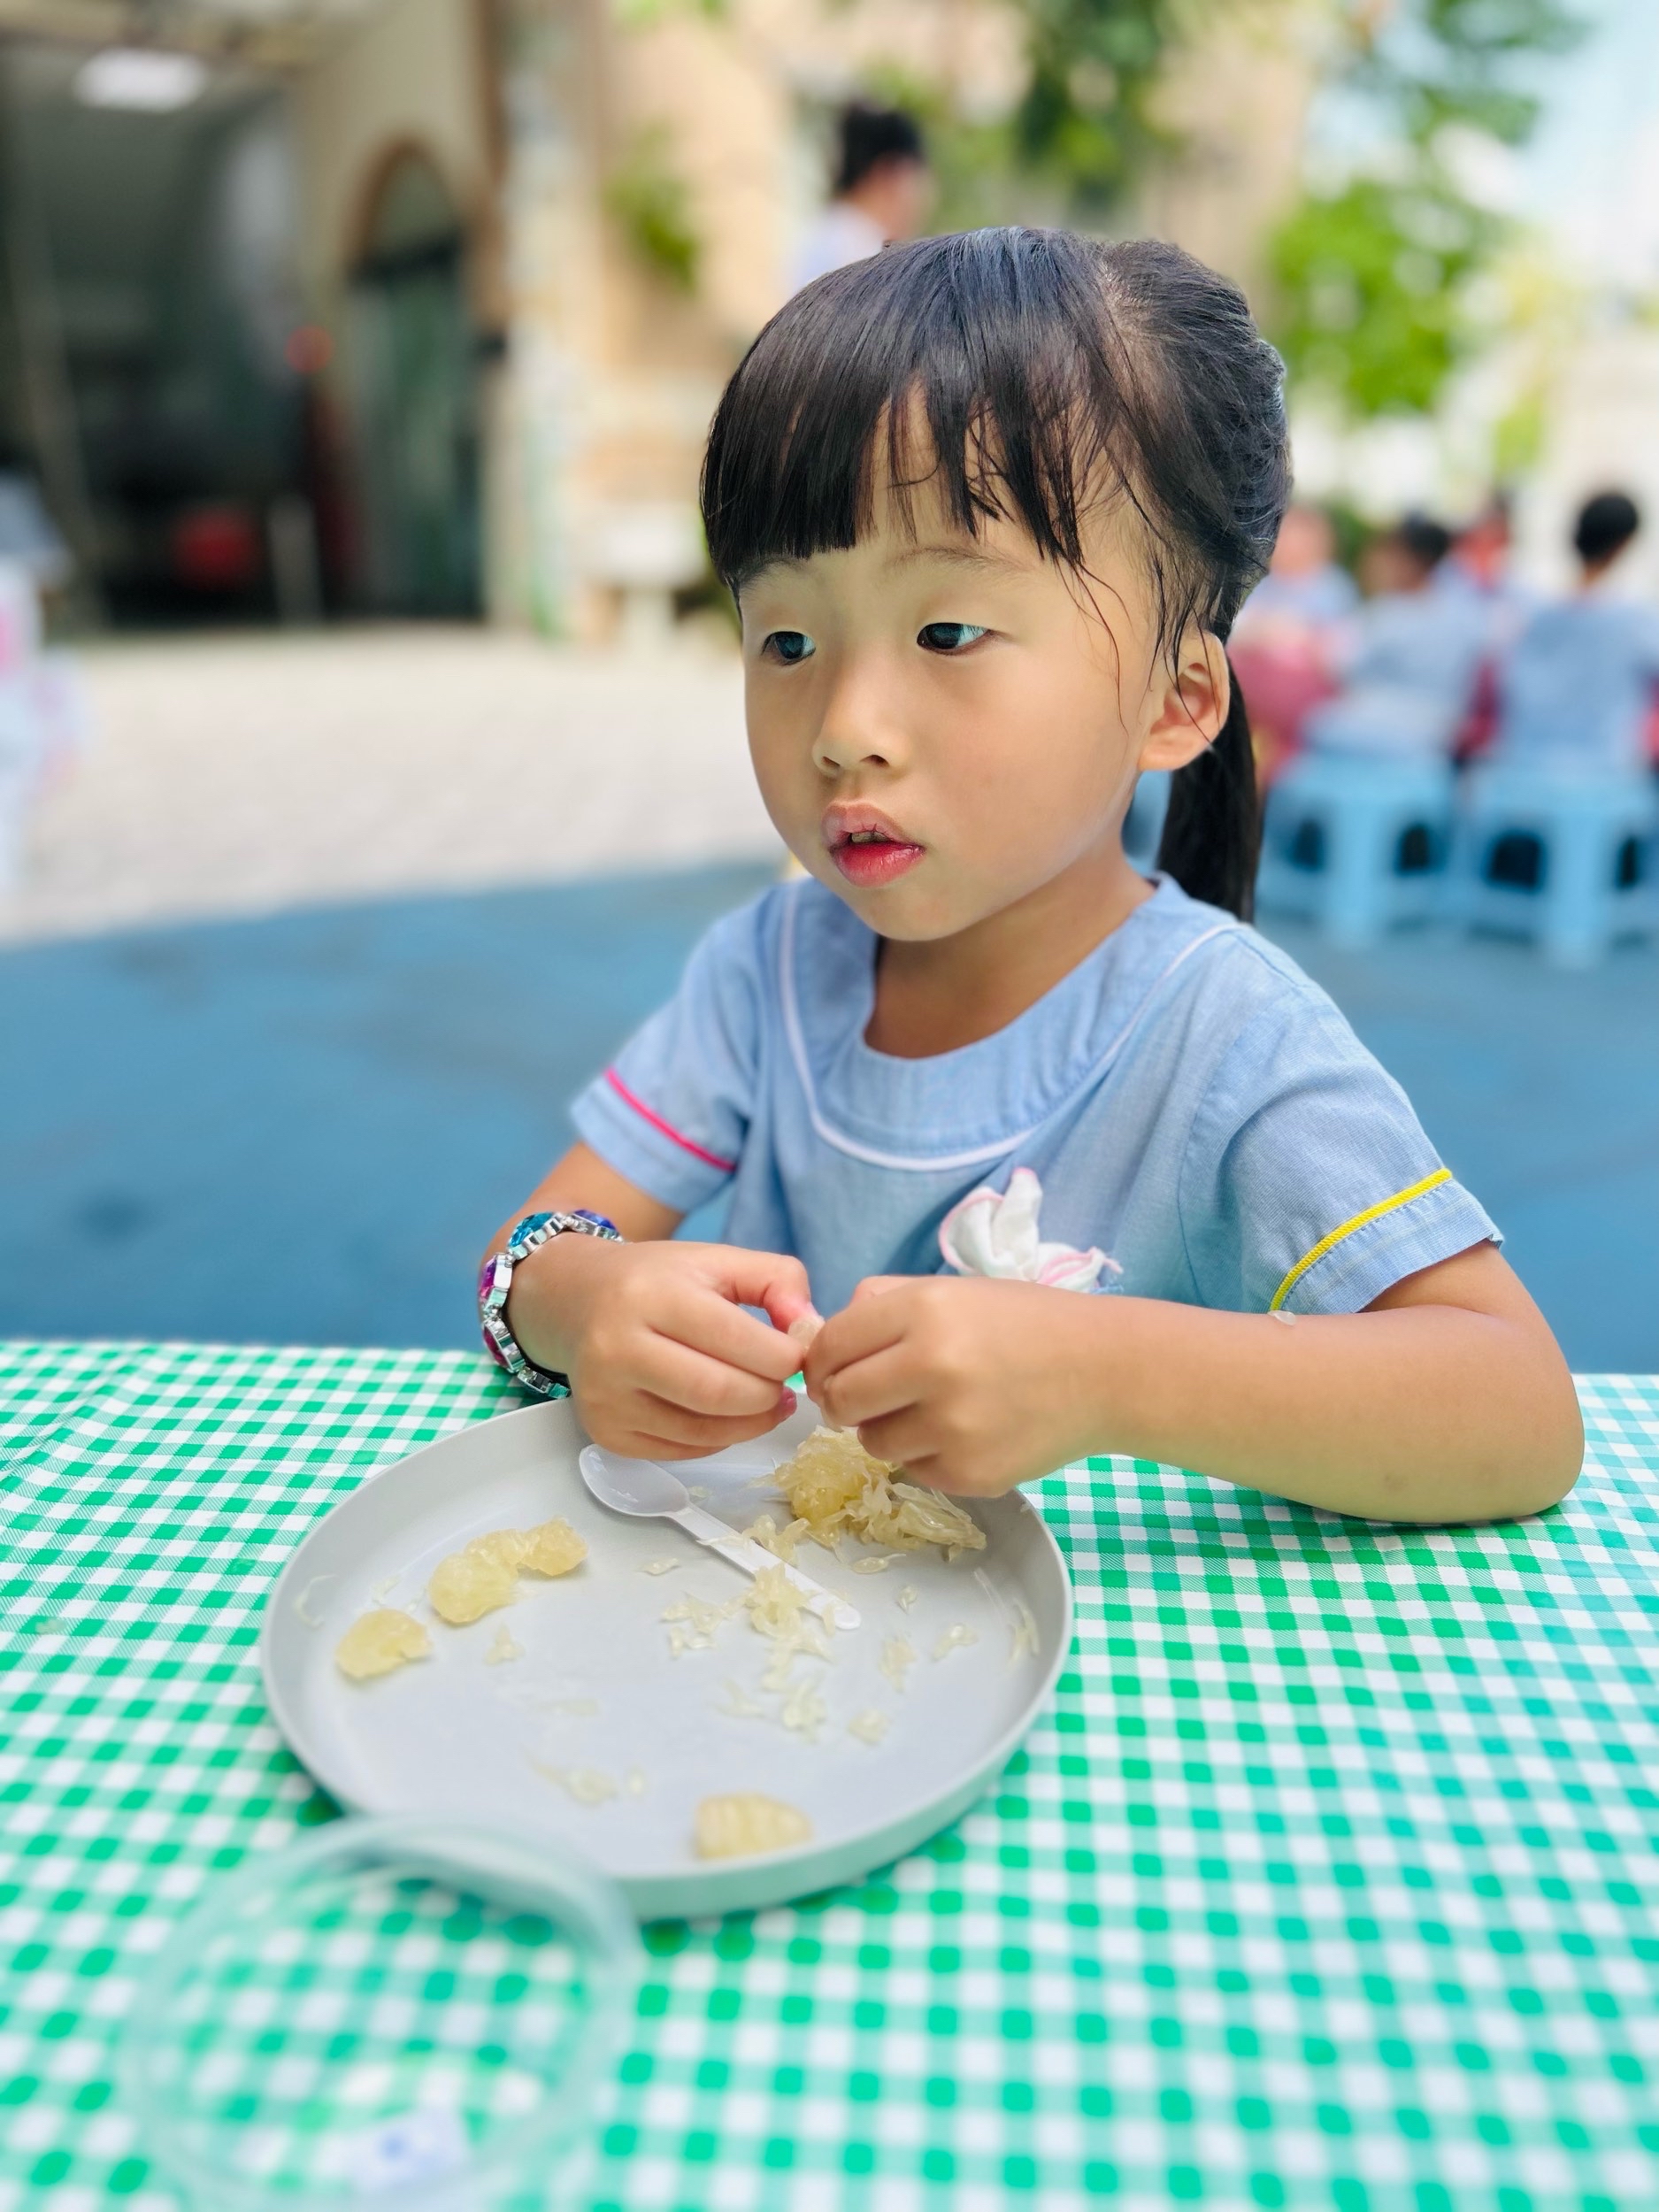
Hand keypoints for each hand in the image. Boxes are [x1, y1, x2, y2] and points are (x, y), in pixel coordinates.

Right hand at [510, 1236, 816, 1459]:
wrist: (576, 1302)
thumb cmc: (656, 1281)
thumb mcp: (718, 1260)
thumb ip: (778, 1280)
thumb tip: (810, 1329)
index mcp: (652, 1295)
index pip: (738, 1341)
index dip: (786, 1357)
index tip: (799, 1355)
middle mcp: (618, 1347)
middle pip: (721, 1394)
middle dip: (771, 1396)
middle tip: (786, 1387)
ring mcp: (606, 1396)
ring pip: (704, 1432)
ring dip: (752, 1423)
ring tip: (766, 1401)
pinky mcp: (605, 1431)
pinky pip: (682, 1450)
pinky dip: (719, 1438)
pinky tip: (726, 1414)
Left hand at [803, 1274, 1105, 1494]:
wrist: (1105, 1371)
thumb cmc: (1024, 1324)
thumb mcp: (952, 1290)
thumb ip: (880, 1304)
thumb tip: (819, 1341)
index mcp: (922, 1311)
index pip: (829, 1346)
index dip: (822, 1361)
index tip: (834, 1368)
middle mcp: (932, 1367)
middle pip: (837, 1401)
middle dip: (843, 1400)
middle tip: (869, 1395)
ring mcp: (951, 1426)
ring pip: (872, 1442)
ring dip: (886, 1429)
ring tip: (931, 1409)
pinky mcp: (969, 1473)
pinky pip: (914, 1469)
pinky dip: (927, 1454)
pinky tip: (965, 1430)